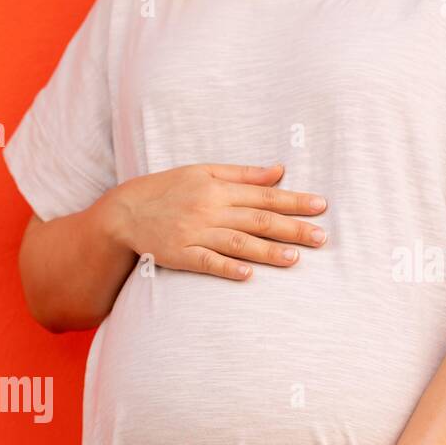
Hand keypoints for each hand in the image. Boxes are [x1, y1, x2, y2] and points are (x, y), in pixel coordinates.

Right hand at [102, 163, 328, 280]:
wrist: (124, 212)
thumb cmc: (166, 189)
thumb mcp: (203, 172)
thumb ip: (242, 174)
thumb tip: (279, 170)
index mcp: (217, 189)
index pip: (264, 195)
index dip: (294, 200)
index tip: (321, 206)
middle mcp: (209, 210)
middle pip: (257, 219)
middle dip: (291, 228)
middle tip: (321, 237)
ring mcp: (194, 234)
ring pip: (237, 242)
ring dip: (267, 251)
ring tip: (294, 259)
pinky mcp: (180, 255)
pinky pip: (206, 263)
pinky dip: (227, 268)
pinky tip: (248, 275)